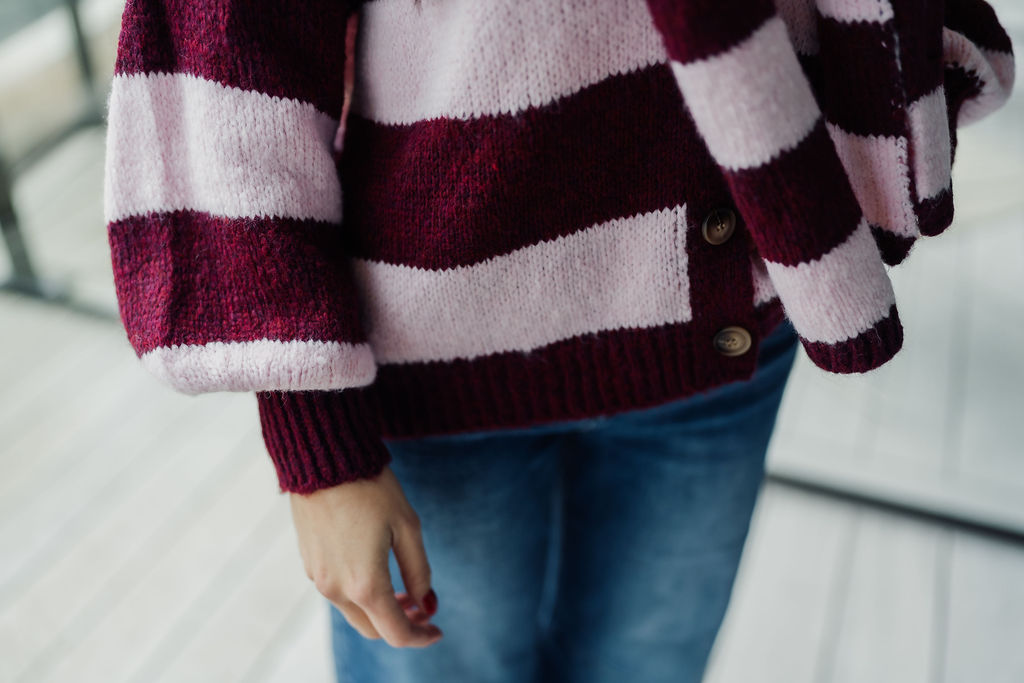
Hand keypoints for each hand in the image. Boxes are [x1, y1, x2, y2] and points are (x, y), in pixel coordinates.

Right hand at [289, 466, 442, 647]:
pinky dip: (360, 593)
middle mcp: (337, 589)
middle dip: (400, 624)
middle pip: (373, 629)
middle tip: (422, 605)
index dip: (421, 636)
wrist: (322, 460)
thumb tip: (426, 601)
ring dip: (380, 608)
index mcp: (365, 584)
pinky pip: (338, 591)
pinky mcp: (309, 564)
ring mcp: (319, 578)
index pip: (396, 633)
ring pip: (354, 612)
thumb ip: (418, 569)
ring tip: (402, 587)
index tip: (437, 629)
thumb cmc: (370, 488)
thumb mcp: (407, 526)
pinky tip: (375, 569)